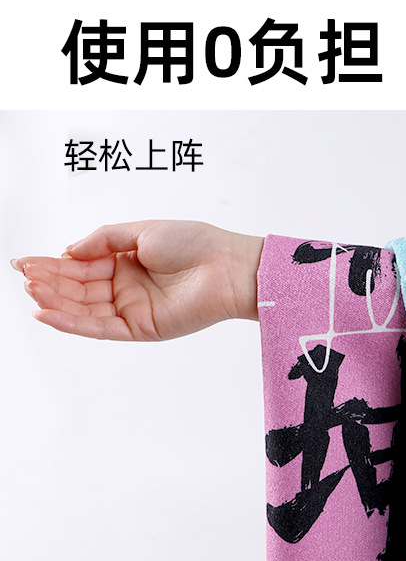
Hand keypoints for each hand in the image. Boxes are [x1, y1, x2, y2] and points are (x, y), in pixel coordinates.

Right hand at [12, 220, 263, 340]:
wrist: (227, 266)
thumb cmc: (195, 243)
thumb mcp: (140, 231)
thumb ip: (102, 240)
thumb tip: (68, 250)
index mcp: (126, 262)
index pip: (81, 266)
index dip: (53, 264)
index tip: (25, 262)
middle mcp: (127, 287)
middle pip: (79, 288)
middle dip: (50, 282)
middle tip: (24, 276)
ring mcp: (133, 309)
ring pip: (86, 309)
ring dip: (57, 302)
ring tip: (32, 292)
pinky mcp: (142, 329)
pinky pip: (102, 328)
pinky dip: (74, 323)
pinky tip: (50, 314)